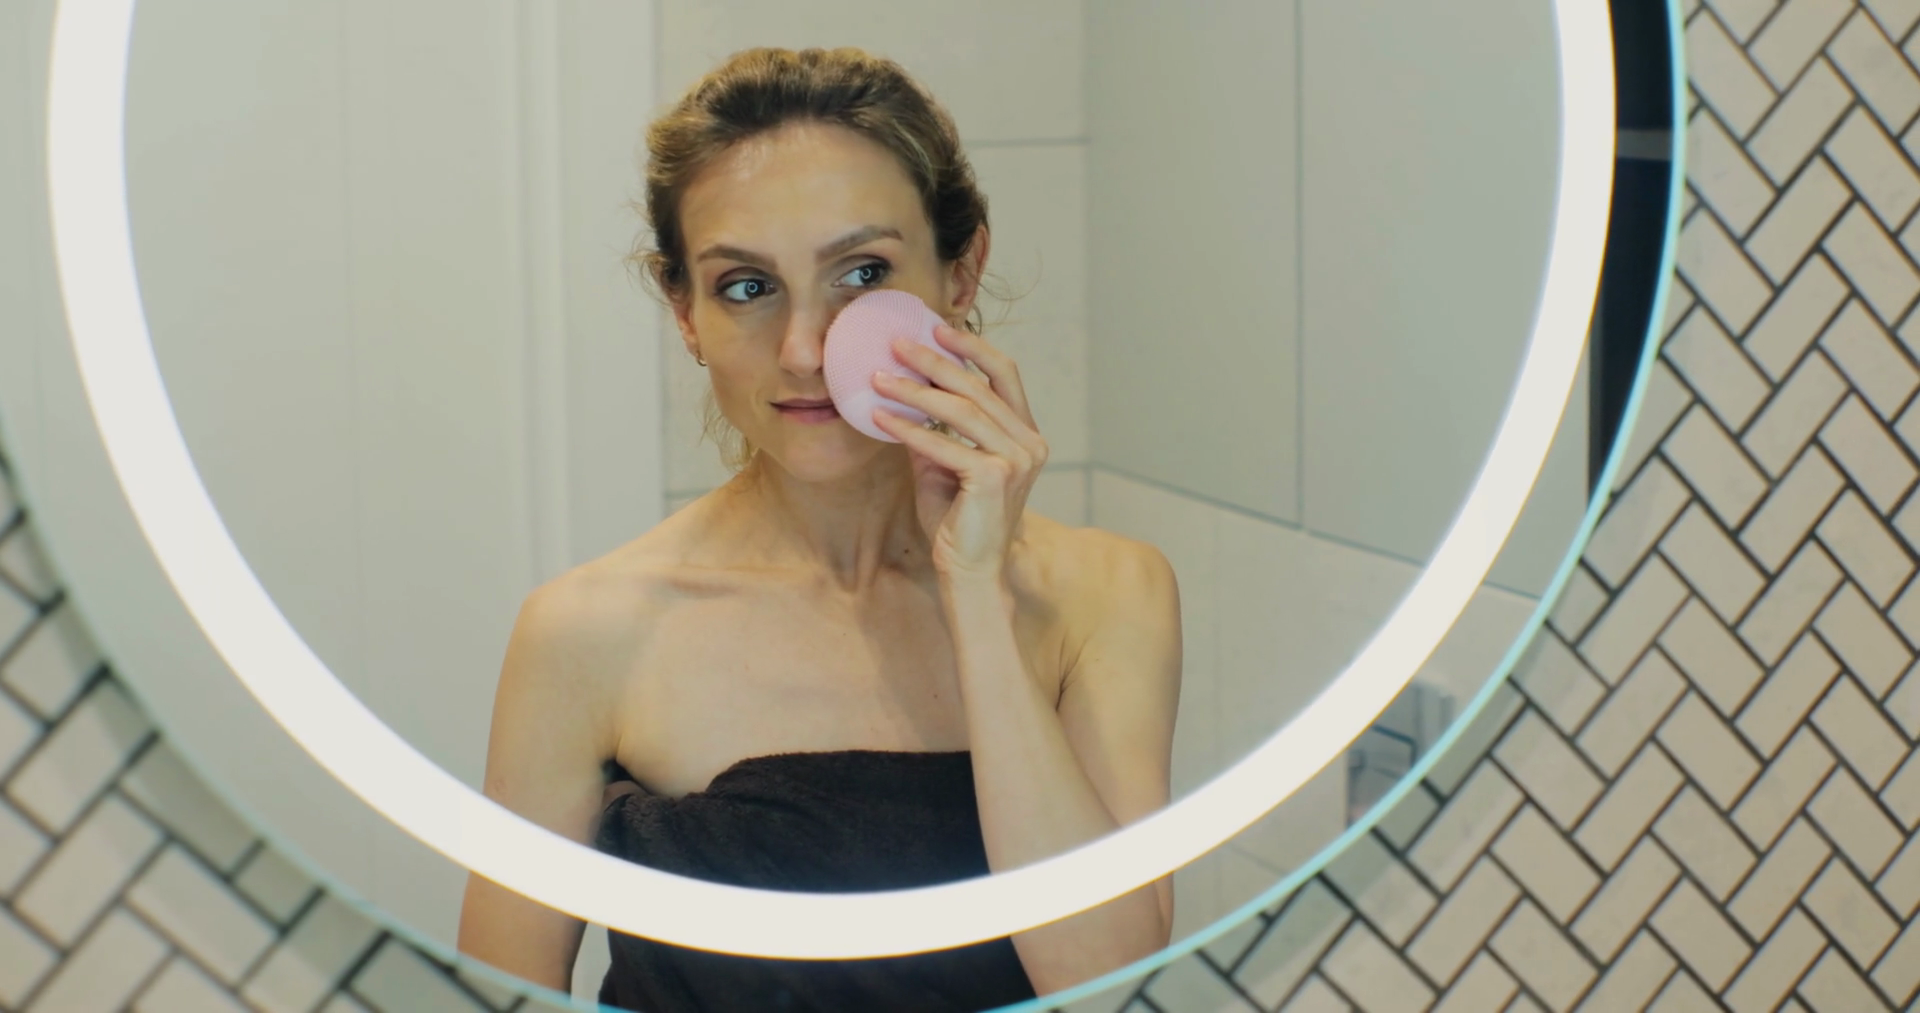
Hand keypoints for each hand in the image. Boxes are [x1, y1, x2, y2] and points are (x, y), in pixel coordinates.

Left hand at [871, 324, 1048, 584]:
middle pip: (978, 386)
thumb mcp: (943, 465)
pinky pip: (944, 443)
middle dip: (934, 361)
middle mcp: (1029, 443)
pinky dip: (909, 428)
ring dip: (914, 390)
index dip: (973, 348)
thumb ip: (934, 431)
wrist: (969, 572)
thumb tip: (903, 395)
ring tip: (877, 378)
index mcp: (1026, 435)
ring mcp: (1017, 460)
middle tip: (896, 345)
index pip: (1005, 376)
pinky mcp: (994, 478)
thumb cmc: (957, 522)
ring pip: (961, 410)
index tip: (938, 328)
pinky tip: (880, 417)